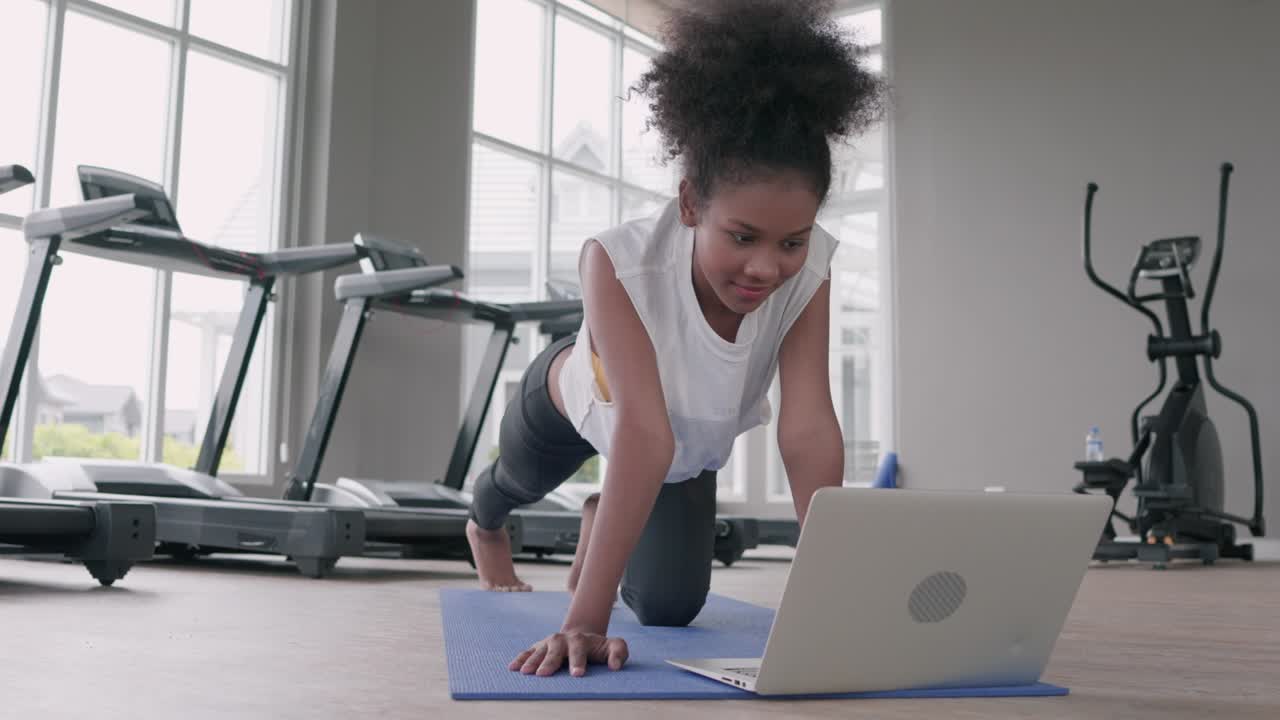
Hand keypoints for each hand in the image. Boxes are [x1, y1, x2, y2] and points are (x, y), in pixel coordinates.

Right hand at [509, 629, 628, 676]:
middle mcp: (563, 639)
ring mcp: (549, 642)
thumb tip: (614, 666)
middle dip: (550, 662)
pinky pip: (528, 652)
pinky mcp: (539, 647)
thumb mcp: (614, 646)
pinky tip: (512, 668)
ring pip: (540, 651)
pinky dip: (520, 659)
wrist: (582, 638)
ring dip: (532, 661)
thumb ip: (619, 652)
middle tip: (544, 674)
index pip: (579, 650)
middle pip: (555, 650)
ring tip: (526, 673)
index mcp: (581, 640)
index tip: (577, 675)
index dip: (578, 662)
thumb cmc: (599, 648)